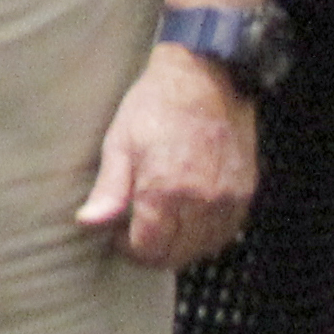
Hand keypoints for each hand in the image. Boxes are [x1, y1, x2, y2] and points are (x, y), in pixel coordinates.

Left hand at [78, 46, 258, 270]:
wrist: (205, 79)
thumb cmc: (155, 107)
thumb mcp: (119, 144)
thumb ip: (108, 190)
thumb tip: (88, 223)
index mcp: (166, 191)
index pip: (149, 248)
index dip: (127, 249)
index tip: (115, 235)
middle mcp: (202, 201)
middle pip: (177, 254)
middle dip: (152, 252)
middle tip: (134, 235)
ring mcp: (228, 198)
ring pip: (204, 248)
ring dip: (180, 247)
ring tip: (159, 229)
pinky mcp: (245, 191)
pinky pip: (226, 231)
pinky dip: (205, 236)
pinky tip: (187, 222)